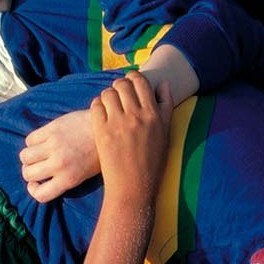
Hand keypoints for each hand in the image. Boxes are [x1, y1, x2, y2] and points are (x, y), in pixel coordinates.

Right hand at [20, 110, 99, 202]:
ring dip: (29, 156)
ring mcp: (54, 145)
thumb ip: (67, 179)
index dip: (34, 190)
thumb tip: (44, 182)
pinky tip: (44, 140)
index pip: (40, 195)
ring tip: (39, 153)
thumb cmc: (101, 152)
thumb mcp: (88, 174)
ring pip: (25, 156)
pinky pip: (30, 139)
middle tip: (38, 166)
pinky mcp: (52, 129)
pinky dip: (33, 141)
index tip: (36, 184)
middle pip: (28, 174)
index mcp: (69, 179)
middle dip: (30, 171)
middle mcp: (59, 164)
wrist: (112, 125)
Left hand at [91, 71, 172, 204]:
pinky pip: (96, 106)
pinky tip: (102, 115)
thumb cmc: (152, 161)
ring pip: (108, 93)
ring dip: (108, 96)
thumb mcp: (166, 132)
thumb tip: (163, 84)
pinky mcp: (102, 131)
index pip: (141, 81)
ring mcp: (118, 123)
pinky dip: (98, 106)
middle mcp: (137, 115)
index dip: (134, 78)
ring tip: (111, 106)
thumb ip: (166, 106)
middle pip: (122, 84)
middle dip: (120, 86)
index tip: (131, 83)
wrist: (134, 185)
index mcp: (154, 114)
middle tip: (119, 95)